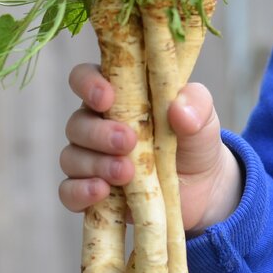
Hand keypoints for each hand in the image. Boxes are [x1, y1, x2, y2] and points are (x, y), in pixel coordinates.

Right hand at [58, 63, 242, 233]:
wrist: (203, 186)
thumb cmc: (193, 138)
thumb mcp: (203, 117)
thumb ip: (195, 105)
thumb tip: (179, 110)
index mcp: (116, 96)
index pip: (84, 78)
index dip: (87, 84)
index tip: (107, 98)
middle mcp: (95, 125)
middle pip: (76, 124)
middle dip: (99, 134)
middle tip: (128, 142)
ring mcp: (90, 161)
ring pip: (71, 158)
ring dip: (96, 165)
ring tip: (127, 173)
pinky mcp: (92, 193)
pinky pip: (69, 192)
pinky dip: (80, 192)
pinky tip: (101, 191)